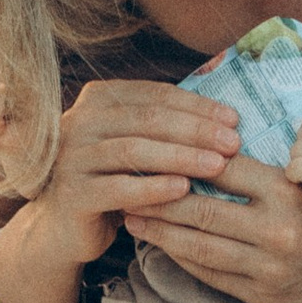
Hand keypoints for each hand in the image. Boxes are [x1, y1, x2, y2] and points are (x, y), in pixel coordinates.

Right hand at [24, 75, 242, 266]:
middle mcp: (79, 121)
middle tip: (232, 143)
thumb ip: (169, 116)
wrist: (68, 226)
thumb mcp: (138, 143)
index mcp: (98, 99)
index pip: (155, 95)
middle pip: (147, 119)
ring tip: (217, 165)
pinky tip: (183, 189)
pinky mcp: (73, 193)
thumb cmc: (116, 178)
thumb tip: (221, 77)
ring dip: (181, 157)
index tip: (233, 120)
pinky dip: (153, 187)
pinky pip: (119, 188)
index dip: (197, 105)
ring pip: (134, 150)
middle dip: (195, 130)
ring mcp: (71, 157)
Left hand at [125, 150, 301, 302]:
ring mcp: (266, 268)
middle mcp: (276, 231)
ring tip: (132, 216)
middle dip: (158, 198)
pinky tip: (160, 246)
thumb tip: (231, 134)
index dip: (183, 158)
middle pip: (200, 211)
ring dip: (159, 231)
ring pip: (197, 246)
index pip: (222, 169)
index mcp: (288, 193)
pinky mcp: (260, 296)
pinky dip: (180, 259)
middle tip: (126, 185)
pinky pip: (209, 274)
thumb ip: (279, 164)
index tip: (152, 149)